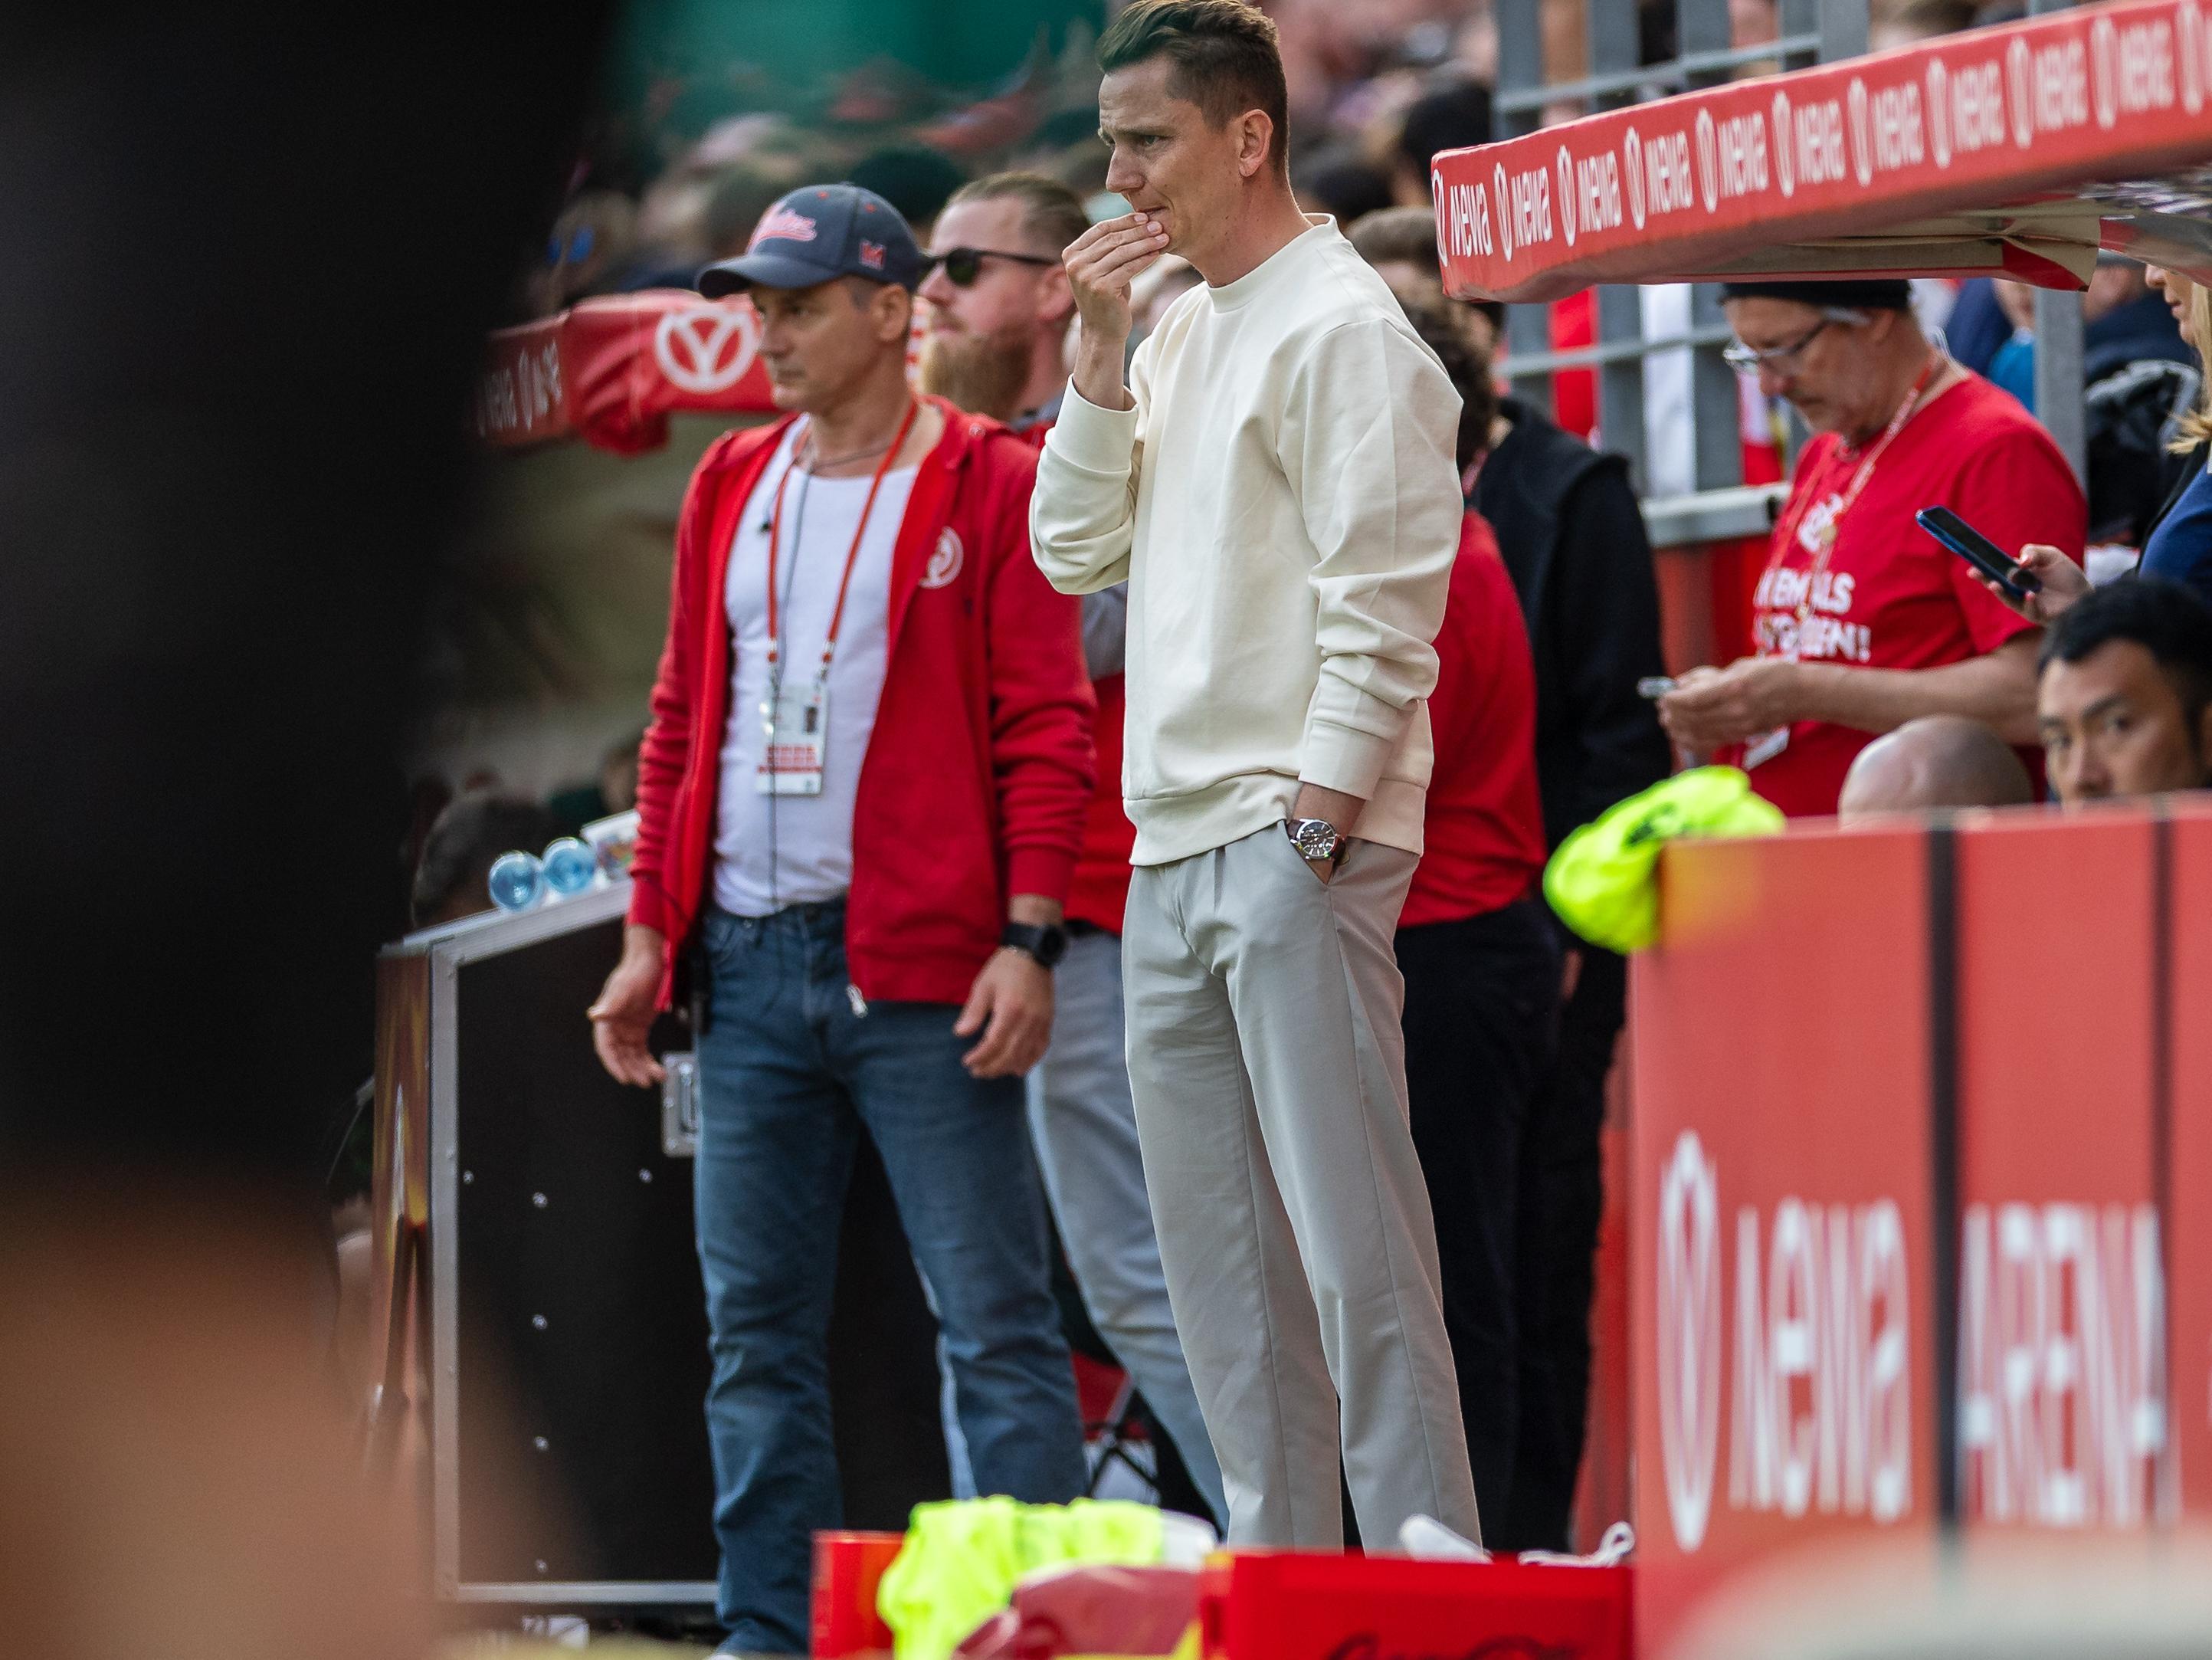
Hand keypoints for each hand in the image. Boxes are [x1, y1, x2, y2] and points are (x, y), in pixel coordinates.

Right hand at [587, 924, 666, 1087]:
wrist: (652, 961)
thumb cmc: (636, 971)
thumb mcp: (625, 987)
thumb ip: (611, 1003)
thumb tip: (595, 1015)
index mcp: (607, 1018)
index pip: (606, 1047)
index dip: (613, 1064)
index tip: (623, 1077)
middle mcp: (615, 1026)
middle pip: (620, 1055)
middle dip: (631, 1070)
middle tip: (644, 1081)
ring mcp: (628, 1029)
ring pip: (632, 1056)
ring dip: (642, 1068)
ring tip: (656, 1077)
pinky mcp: (640, 1028)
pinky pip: (642, 1050)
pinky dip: (649, 1061)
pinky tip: (657, 1069)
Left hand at [953, 948, 1054, 1077]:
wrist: (1033, 953)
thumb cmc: (1005, 968)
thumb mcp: (984, 985)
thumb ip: (973, 1011)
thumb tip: (960, 1033)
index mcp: (1010, 1010)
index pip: (994, 1043)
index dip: (980, 1057)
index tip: (967, 1062)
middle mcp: (1028, 1020)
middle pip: (1010, 1054)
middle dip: (991, 1067)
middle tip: (976, 1072)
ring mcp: (1041, 1022)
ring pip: (1025, 1055)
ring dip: (1007, 1067)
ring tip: (992, 1071)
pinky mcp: (1048, 1022)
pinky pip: (1041, 1048)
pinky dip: (1030, 1061)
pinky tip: (1018, 1069)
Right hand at [1064, 215, 1168, 370]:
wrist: (1102, 332)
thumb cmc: (1107, 298)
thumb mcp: (1102, 268)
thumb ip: (1108, 247)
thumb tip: (1135, 219)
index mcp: (1071, 254)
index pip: (1101, 229)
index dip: (1124, 221)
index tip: (1145, 216)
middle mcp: (1075, 264)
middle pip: (1113, 239)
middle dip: (1139, 230)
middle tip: (1159, 224)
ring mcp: (1086, 276)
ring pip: (1122, 252)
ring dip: (1146, 242)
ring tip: (1163, 236)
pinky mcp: (1101, 288)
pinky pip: (1129, 267)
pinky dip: (1145, 259)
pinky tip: (1158, 253)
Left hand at [1657, 657, 1804, 750]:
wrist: (1801, 695)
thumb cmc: (1772, 673)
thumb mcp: (1739, 666)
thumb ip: (1708, 677)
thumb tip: (1680, 684)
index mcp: (1734, 688)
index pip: (1693, 700)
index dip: (1673, 700)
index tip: (1664, 696)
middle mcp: (1735, 711)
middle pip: (1692, 718)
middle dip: (1672, 714)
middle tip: (1663, 707)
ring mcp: (1739, 727)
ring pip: (1697, 733)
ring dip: (1678, 728)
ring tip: (1668, 720)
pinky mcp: (1741, 736)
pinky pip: (1709, 743)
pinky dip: (1691, 740)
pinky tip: (1681, 735)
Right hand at [1969, 542, 2088, 625]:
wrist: (2086, 595)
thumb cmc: (2067, 576)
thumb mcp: (2052, 556)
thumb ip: (2033, 552)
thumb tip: (2020, 562)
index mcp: (2018, 575)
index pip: (1999, 569)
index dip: (1986, 566)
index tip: (1974, 562)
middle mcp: (2018, 590)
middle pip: (1998, 585)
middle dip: (1985, 579)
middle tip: (1974, 572)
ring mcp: (2025, 604)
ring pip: (2009, 600)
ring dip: (2001, 592)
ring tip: (1994, 584)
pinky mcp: (2037, 616)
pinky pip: (2030, 610)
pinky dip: (2029, 602)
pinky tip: (2029, 594)